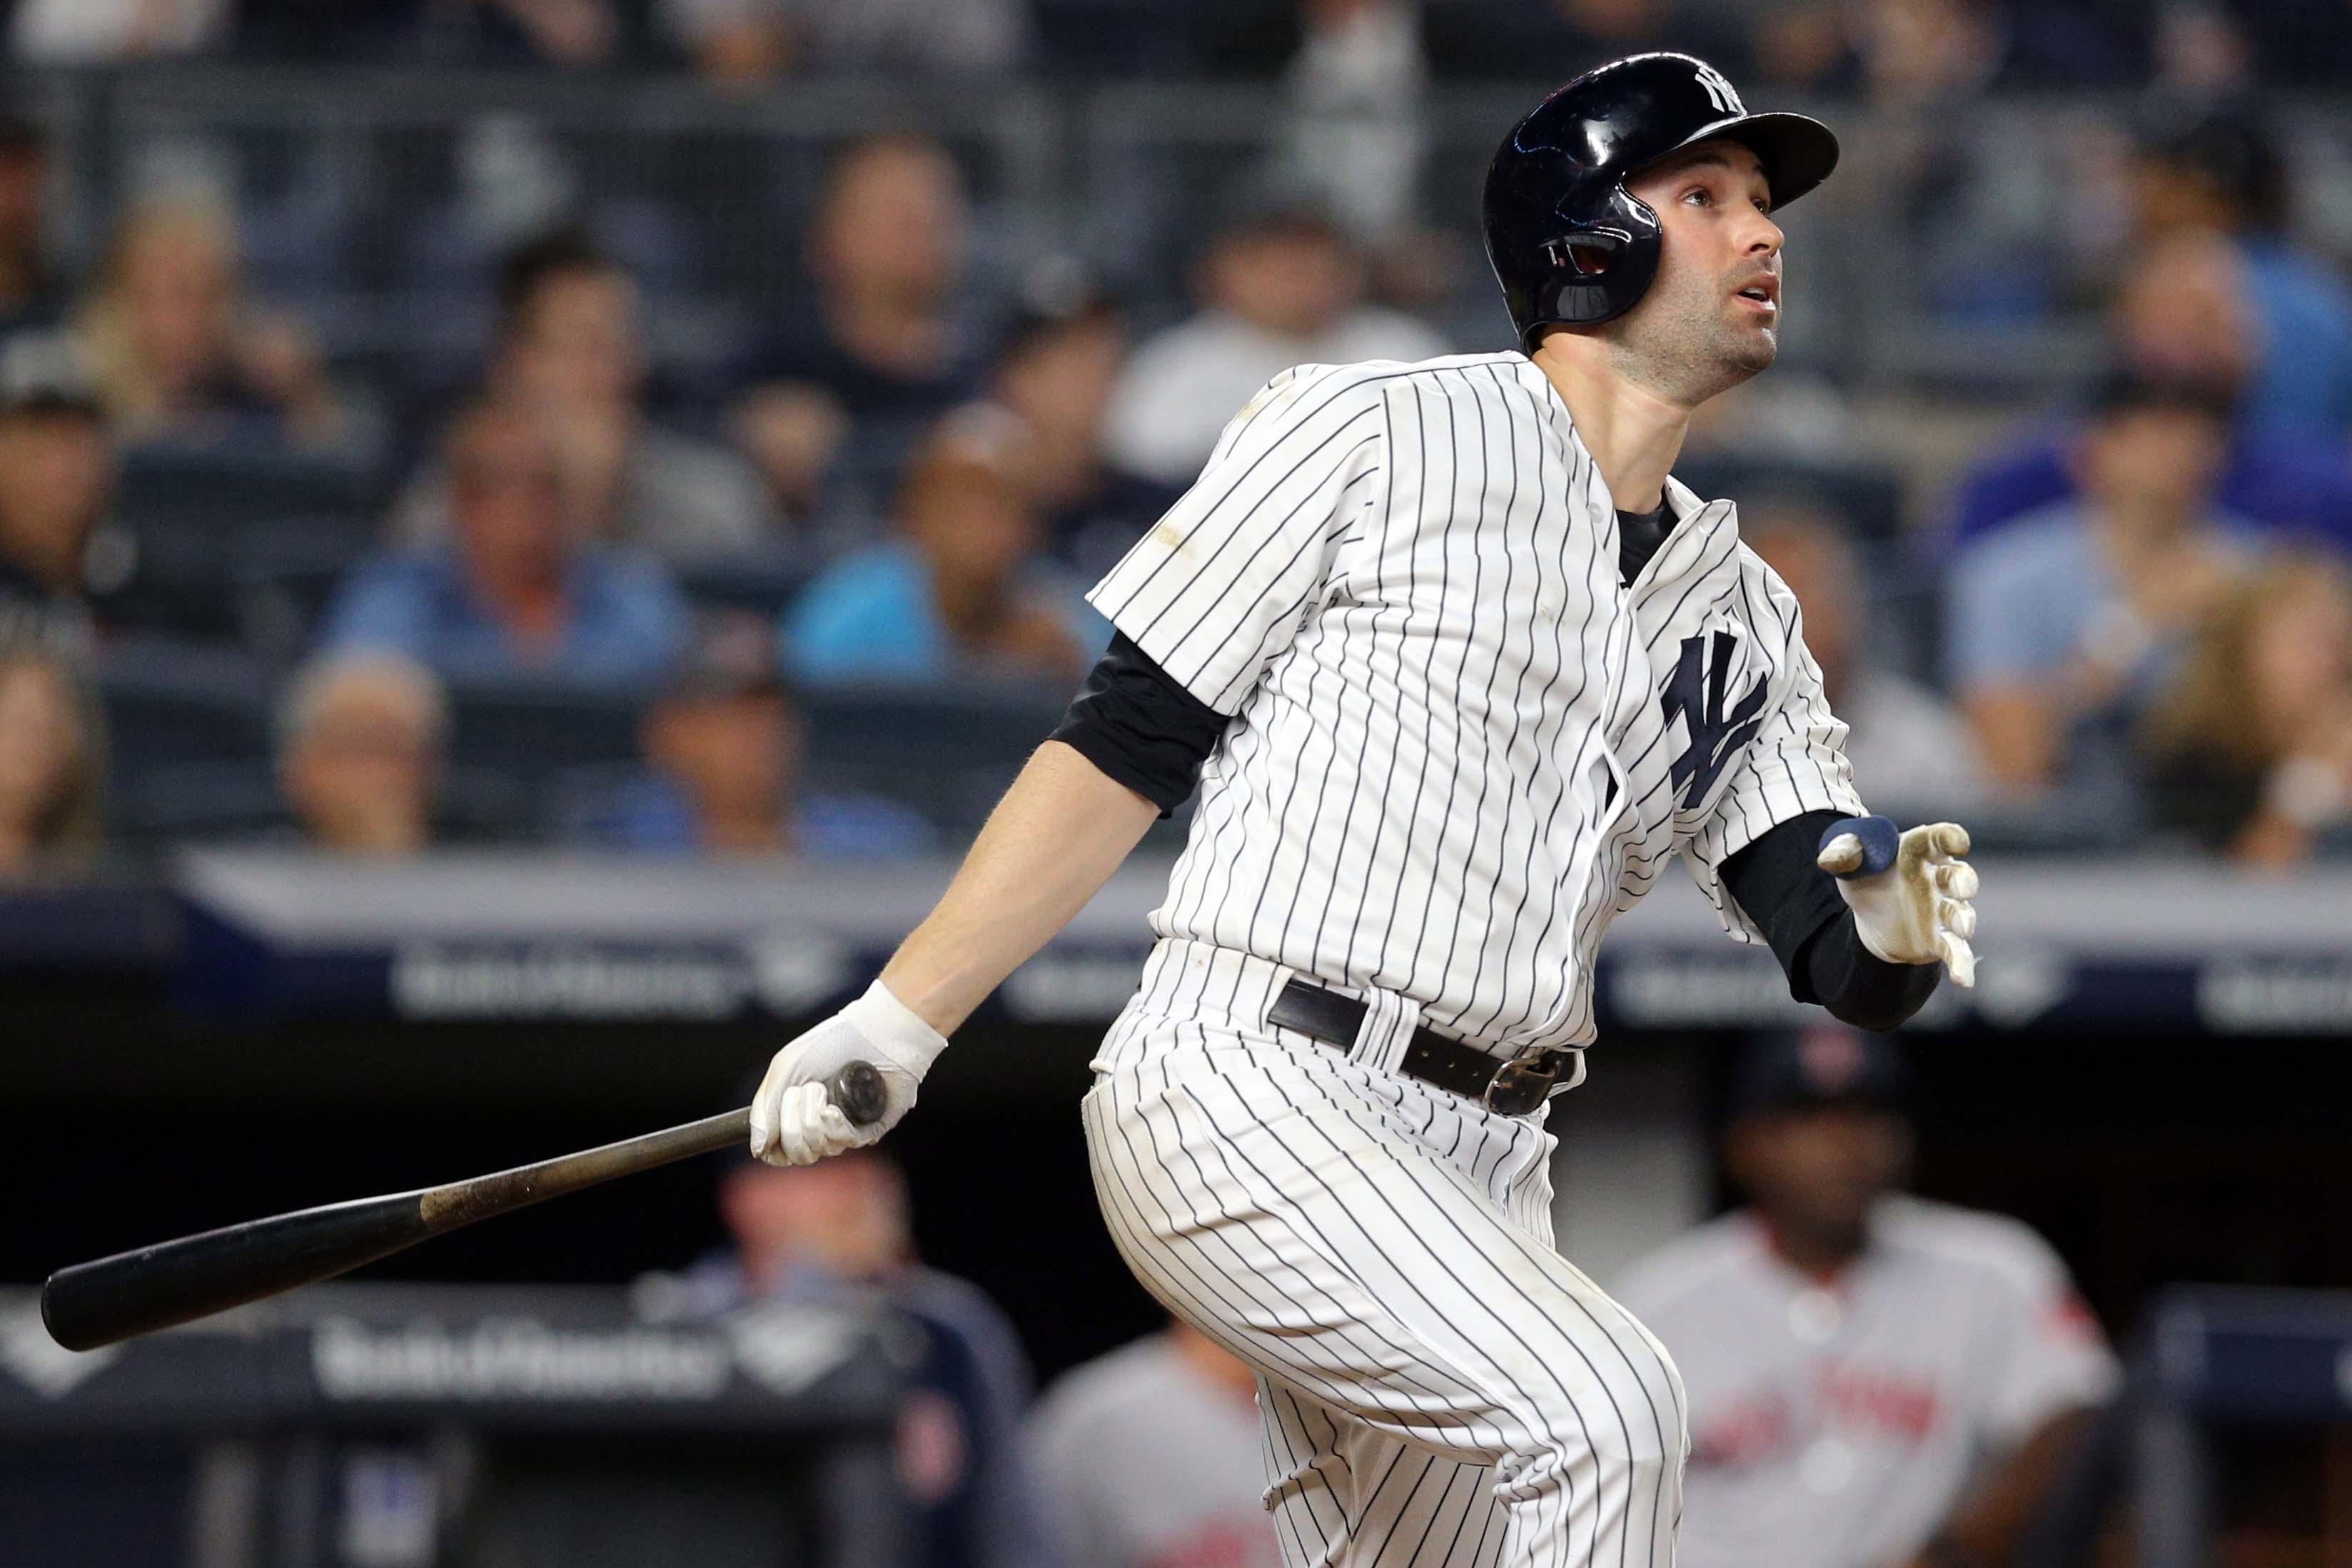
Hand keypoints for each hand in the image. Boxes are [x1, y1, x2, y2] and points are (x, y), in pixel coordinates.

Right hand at [749, 980, 947, 1164]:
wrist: (874, 1032)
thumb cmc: (830, 1044)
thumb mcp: (785, 1068)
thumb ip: (764, 1109)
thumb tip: (757, 1149)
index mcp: (797, 1113)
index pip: (780, 1153)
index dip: (774, 1149)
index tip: (773, 1130)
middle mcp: (821, 1126)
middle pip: (797, 1155)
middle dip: (792, 1124)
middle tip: (804, 1091)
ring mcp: (845, 1129)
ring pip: (818, 1149)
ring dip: (813, 1117)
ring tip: (824, 1088)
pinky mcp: (869, 1129)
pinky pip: (843, 1142)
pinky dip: (834, 1124)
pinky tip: (835, 1107)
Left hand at [1817, 815, 1978, 987]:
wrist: (1871, 915)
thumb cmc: (1868, 877)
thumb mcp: (1849, 862)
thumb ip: (1842, 853)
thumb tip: (1828, 859)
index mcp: (1918, 852)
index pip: (1939, 838)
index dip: (1950, 838)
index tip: (1957, 841)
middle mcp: (1938, 879)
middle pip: (1959, 876)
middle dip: (1963, 880)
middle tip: (1960, 887)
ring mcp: (1943, 910)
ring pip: (1961, 913)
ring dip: (1963, 919)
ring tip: (1962, 927)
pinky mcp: (1940, 940)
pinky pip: (1956, 951)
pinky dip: (1962, 964)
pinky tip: (1964, 980)